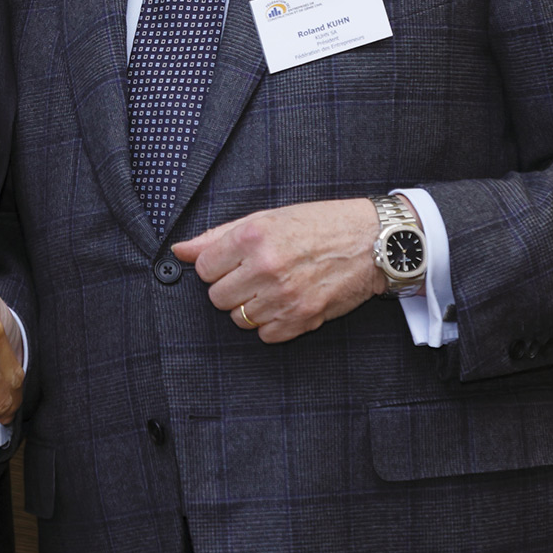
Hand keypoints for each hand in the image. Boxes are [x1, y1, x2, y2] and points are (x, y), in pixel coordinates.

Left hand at [171, 199, 384, 342]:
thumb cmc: (320, 225)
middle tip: (254, 274)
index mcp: (253, 236)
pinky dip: (271, 323)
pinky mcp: (302, 319)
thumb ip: (218, 236)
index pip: (203, 267)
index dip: (215, 266)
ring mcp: (283, 296)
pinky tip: (286, 302)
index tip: (232, 262)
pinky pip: (265, 335)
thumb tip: (180, 250)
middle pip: (216, 296)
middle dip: (230, 287)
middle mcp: (265, 266)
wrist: (372, 242)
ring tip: (272, 287)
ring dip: (250, 306)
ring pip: (238, 318)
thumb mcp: (267, 218)